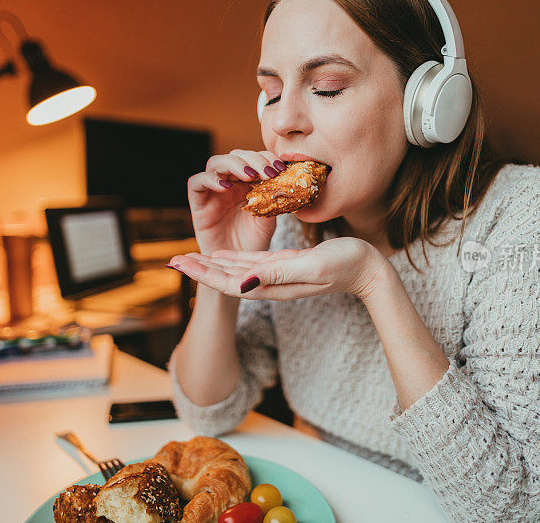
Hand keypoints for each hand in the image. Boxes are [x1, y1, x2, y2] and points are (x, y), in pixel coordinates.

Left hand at [167, 237, 382, 299]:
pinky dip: (231, 258)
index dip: (202, 274)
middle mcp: (270, 283)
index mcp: (272, 285)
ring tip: (187, 257)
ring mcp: (276, 275)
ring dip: (210, 264)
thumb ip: (276, 273)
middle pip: (226, 278)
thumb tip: (241, 282)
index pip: (228, 282)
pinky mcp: (283, 265)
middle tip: (172, 260)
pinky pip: (250, 264)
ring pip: (235, 270)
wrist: (368, 270)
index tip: (179, 265)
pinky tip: (219, 254)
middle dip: (198, 270)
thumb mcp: (310, 265)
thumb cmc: (345, 264)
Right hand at [187, 149, 286, 254]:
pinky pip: (196, 183)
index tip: (280, 167)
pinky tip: (224, 187)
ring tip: (249, 175)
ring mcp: (213, 191)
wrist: (236, 266)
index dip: (266, 158)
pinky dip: (209, 179)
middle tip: (267, 171)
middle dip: (252, 159)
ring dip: (233, 164)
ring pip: (216, 163)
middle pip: (235, 156)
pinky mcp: (198, 204)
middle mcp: (230, 183)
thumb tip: (282, 180)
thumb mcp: (269, 220)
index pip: (254, 159)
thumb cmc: (253, 243)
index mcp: (248, 183)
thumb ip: (272, 200)